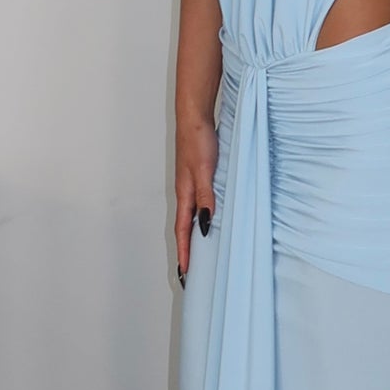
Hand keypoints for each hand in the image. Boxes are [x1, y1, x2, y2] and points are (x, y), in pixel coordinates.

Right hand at [175, 119, 218, 285]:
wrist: (195, 116)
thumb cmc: (198, 139)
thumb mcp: (204, 170)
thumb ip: (205, 196)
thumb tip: (204, 224)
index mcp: (184, 193)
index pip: (183, 230)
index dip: (185, 252)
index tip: (185, 272)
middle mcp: (185, 192)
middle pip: (183, 228)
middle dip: (186, 250)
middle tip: (188, 271)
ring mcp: (189, 184)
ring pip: (189, 216)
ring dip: (191, 236)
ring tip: (196, 253)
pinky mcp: (196, 177)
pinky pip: (196, 204)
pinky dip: (199, 218)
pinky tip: (206, 220)